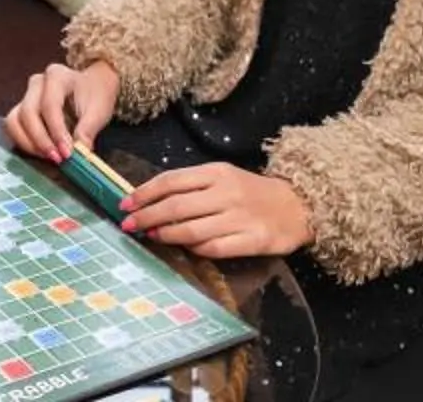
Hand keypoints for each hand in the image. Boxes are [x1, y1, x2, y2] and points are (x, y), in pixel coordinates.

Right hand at [7, 62, 119, 162]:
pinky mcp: (21, 109)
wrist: (91, 86)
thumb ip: (87, 132)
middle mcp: (36, 83)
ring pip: (14, 121)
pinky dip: (25, 143)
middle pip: (28, 113)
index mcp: (57, 76)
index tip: (67, 153)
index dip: (57, 132)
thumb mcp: (99, 111)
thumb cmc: (95, 95)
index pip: (50, 105)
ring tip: (49, 157)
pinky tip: (42, 153)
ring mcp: (26, 95)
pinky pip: (14, 128)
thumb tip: (78, 155)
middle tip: (58, 158)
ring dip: (29, 143)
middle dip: (41, 140)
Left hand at [116, 163, 310, 260]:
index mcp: (216, 172)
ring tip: (151, 237)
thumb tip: (151, 200)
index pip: (171, 181)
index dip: (144, 193)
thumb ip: (192, 186)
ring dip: (166, 234)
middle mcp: (226, 193)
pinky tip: (185, 248)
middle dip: (147, 216)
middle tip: (128, 225)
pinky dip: (195, 249)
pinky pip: (215, 248)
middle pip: (176, 206)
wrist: (297, 205)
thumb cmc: (251, 192)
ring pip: (192, 229)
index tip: (125, 204)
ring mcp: (240, 217)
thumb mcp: (223, 177)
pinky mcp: (253, 240)